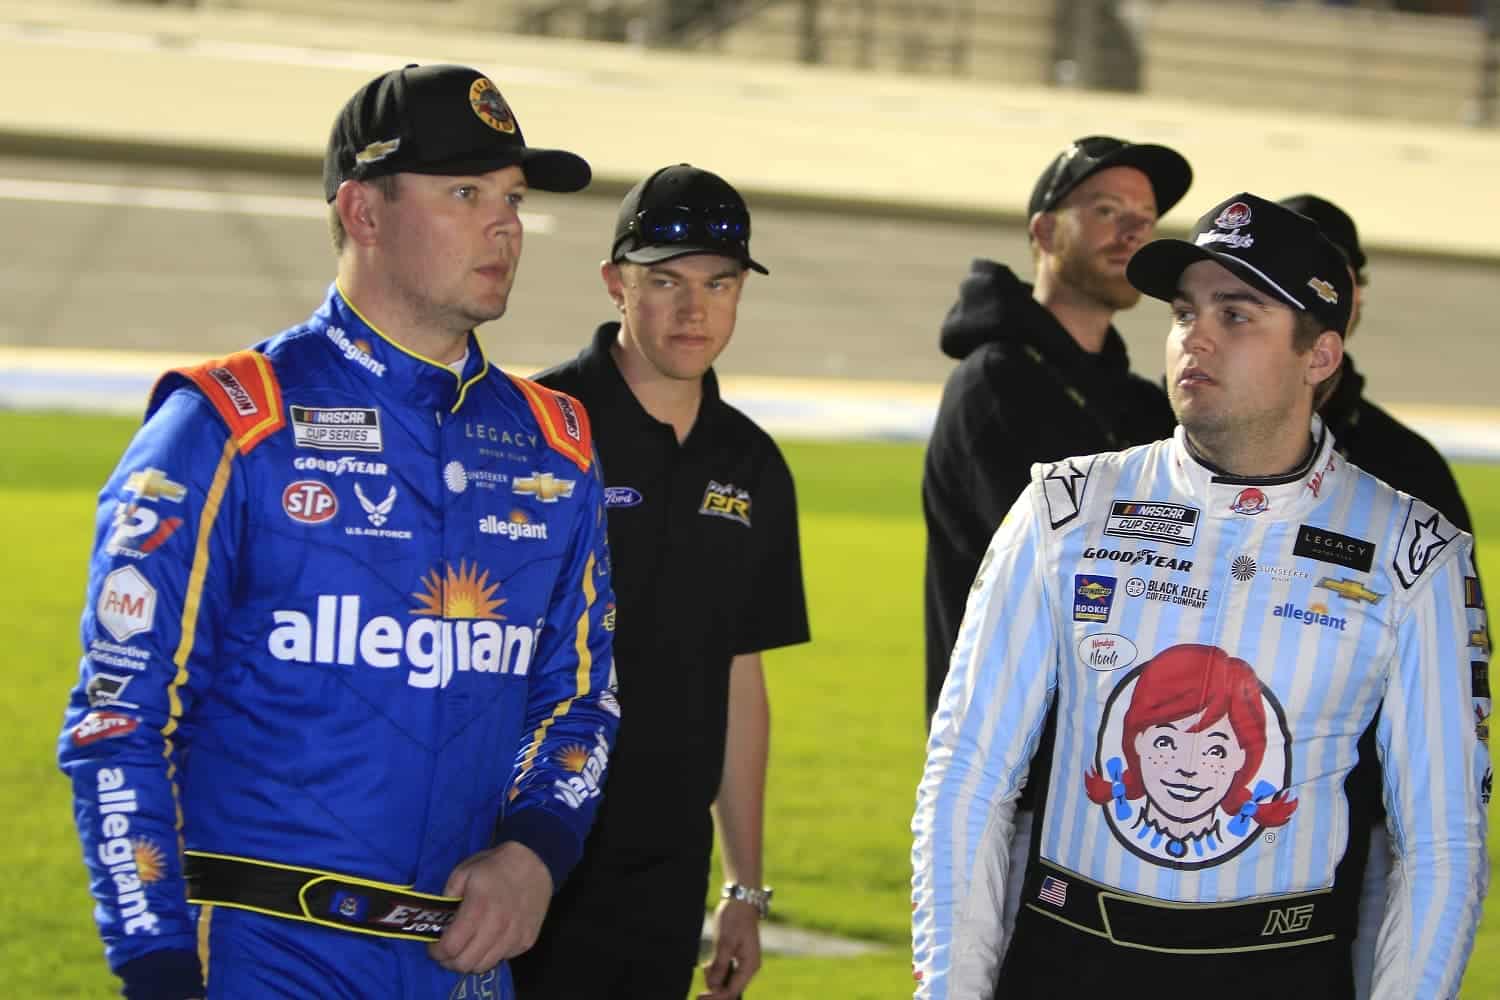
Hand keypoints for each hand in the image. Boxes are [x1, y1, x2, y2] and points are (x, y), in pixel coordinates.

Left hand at [427, 841, 553, 972]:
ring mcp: (515, 936)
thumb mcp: (463, 872)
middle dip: (450, 961)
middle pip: (466, 963)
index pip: (451, 947)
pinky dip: (490, 954)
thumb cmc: (494, 867)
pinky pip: (501, 958)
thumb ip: (447, 898)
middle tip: (447, 951)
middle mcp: (498, 926)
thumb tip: (439, 923)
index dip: (437, 951)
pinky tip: (488, 939)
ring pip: (483, 966)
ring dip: (470, 961)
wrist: (533, 865)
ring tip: (466, 948)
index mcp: (479, 907)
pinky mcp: (527, 941)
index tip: (434, 946)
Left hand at [697, 898, 761, 998]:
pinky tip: (708, 963)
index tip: (699, 996)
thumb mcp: (725, 942)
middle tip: (701, 973)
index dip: (715, 997)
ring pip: (726, 981)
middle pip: (730, 989)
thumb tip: (712, 987)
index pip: (732, 992)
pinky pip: (726, 971)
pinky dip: (715, 970)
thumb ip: (719, 966)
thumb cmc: (734, 918)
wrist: (740, 900)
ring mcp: (744, 963)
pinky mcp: (737, 957)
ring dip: (714, 978)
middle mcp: (749, 968)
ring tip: (705, 964)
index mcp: (750, 966)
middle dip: (714, 987)